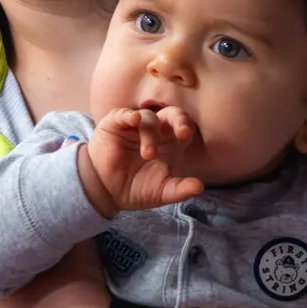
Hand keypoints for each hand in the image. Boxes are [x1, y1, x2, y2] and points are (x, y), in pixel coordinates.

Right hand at [82, 107, 204, 213]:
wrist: (106, 193)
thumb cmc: (135, 189)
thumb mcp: (160, 192)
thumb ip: (180, 190)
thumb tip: (200, 187)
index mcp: (169, 143)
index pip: (184, 128)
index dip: (186, 128)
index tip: (185, 135)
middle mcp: (155, 131)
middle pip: (171, 114)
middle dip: (179, 119)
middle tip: (181, 131)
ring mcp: (135, 126)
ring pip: (149, 117)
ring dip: (150, 134)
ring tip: (148, 154)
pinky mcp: (115, 125)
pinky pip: (123, 114)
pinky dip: (129, 115)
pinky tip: (134, 120)